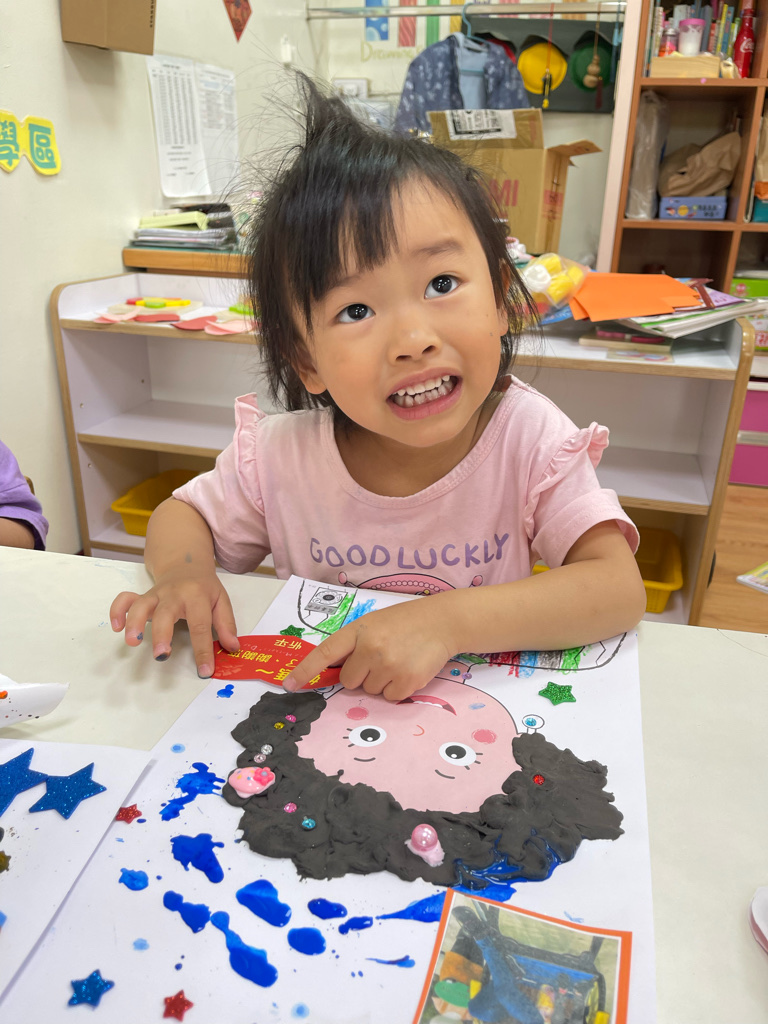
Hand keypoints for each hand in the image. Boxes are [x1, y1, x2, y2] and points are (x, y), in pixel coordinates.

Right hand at [109, 567, 238, 677]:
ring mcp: (156, 594)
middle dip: (162, 634)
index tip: (205, 670)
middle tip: (161, 655)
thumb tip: (232, 647)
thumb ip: (226, 624)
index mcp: (197, 596)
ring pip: (141, 605)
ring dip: (134, 622)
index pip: (201, 625)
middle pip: (165, 613)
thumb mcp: (221, 600)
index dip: (203, 650)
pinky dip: (117, 611)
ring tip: (131, 642)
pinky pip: (125, 599)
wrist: (186, 563)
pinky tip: (116, 627)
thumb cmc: (204, 587)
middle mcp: (174, 594)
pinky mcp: (142, 595)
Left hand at [282, 599, 456, 700]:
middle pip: (349, 681)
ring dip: (381, 682)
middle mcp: (370, 648)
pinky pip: (390, 698)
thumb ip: (354, 645)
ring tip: (398, 660)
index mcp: (358, 630)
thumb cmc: (405, 622)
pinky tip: (409, 669)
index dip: (305, 670)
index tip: (289, 685)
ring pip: (370, 691)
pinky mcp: (407, 681)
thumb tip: (336, 674)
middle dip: (361, 675)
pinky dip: (398, 689)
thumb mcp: (374, 624)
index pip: (325, 653)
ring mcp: (389, 665)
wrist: (443, 621)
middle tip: (381, 658)